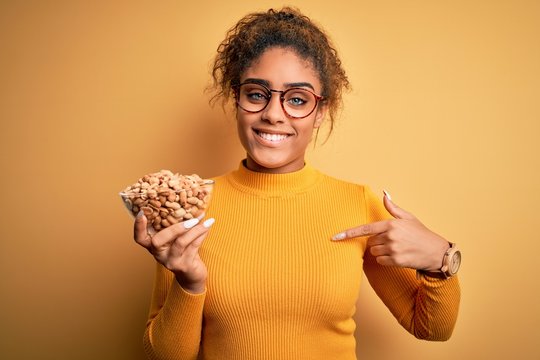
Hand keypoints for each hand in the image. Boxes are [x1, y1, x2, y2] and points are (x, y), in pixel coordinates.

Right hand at [134, 213, 214, 292]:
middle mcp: (159, 255)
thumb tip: (185, 202)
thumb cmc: (183, 251)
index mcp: (153, 246)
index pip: (139, 238)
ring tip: (202, 219)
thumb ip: (174, 225)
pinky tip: (208, 225)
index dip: (138, 227)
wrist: (192, 275)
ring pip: (180, 243)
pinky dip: (202, 234)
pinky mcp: (185, 266)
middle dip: (174, 227)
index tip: (141, 213)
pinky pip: (194, 246)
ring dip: (194, 229)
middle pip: (158, 241)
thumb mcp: (175, 239)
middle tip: (190, 218)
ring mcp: (171, 261)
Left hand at [332, 191, 449, 270]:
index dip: (348, 233)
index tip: (334, 237)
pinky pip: (380, 261)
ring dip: (381, 251)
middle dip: (378, 241)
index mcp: (390, 224)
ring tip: (397, 248)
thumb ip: (393, 208)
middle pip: (370, 241)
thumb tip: (384, 193)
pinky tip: (398, 257)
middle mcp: (390, 236)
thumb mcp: (408, 218)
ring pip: (374, 252)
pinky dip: (386, 260)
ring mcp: (393, 249)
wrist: (437, 252)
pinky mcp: (396, 261)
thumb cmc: (422, 234)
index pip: (364, 229)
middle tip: (393, 241)